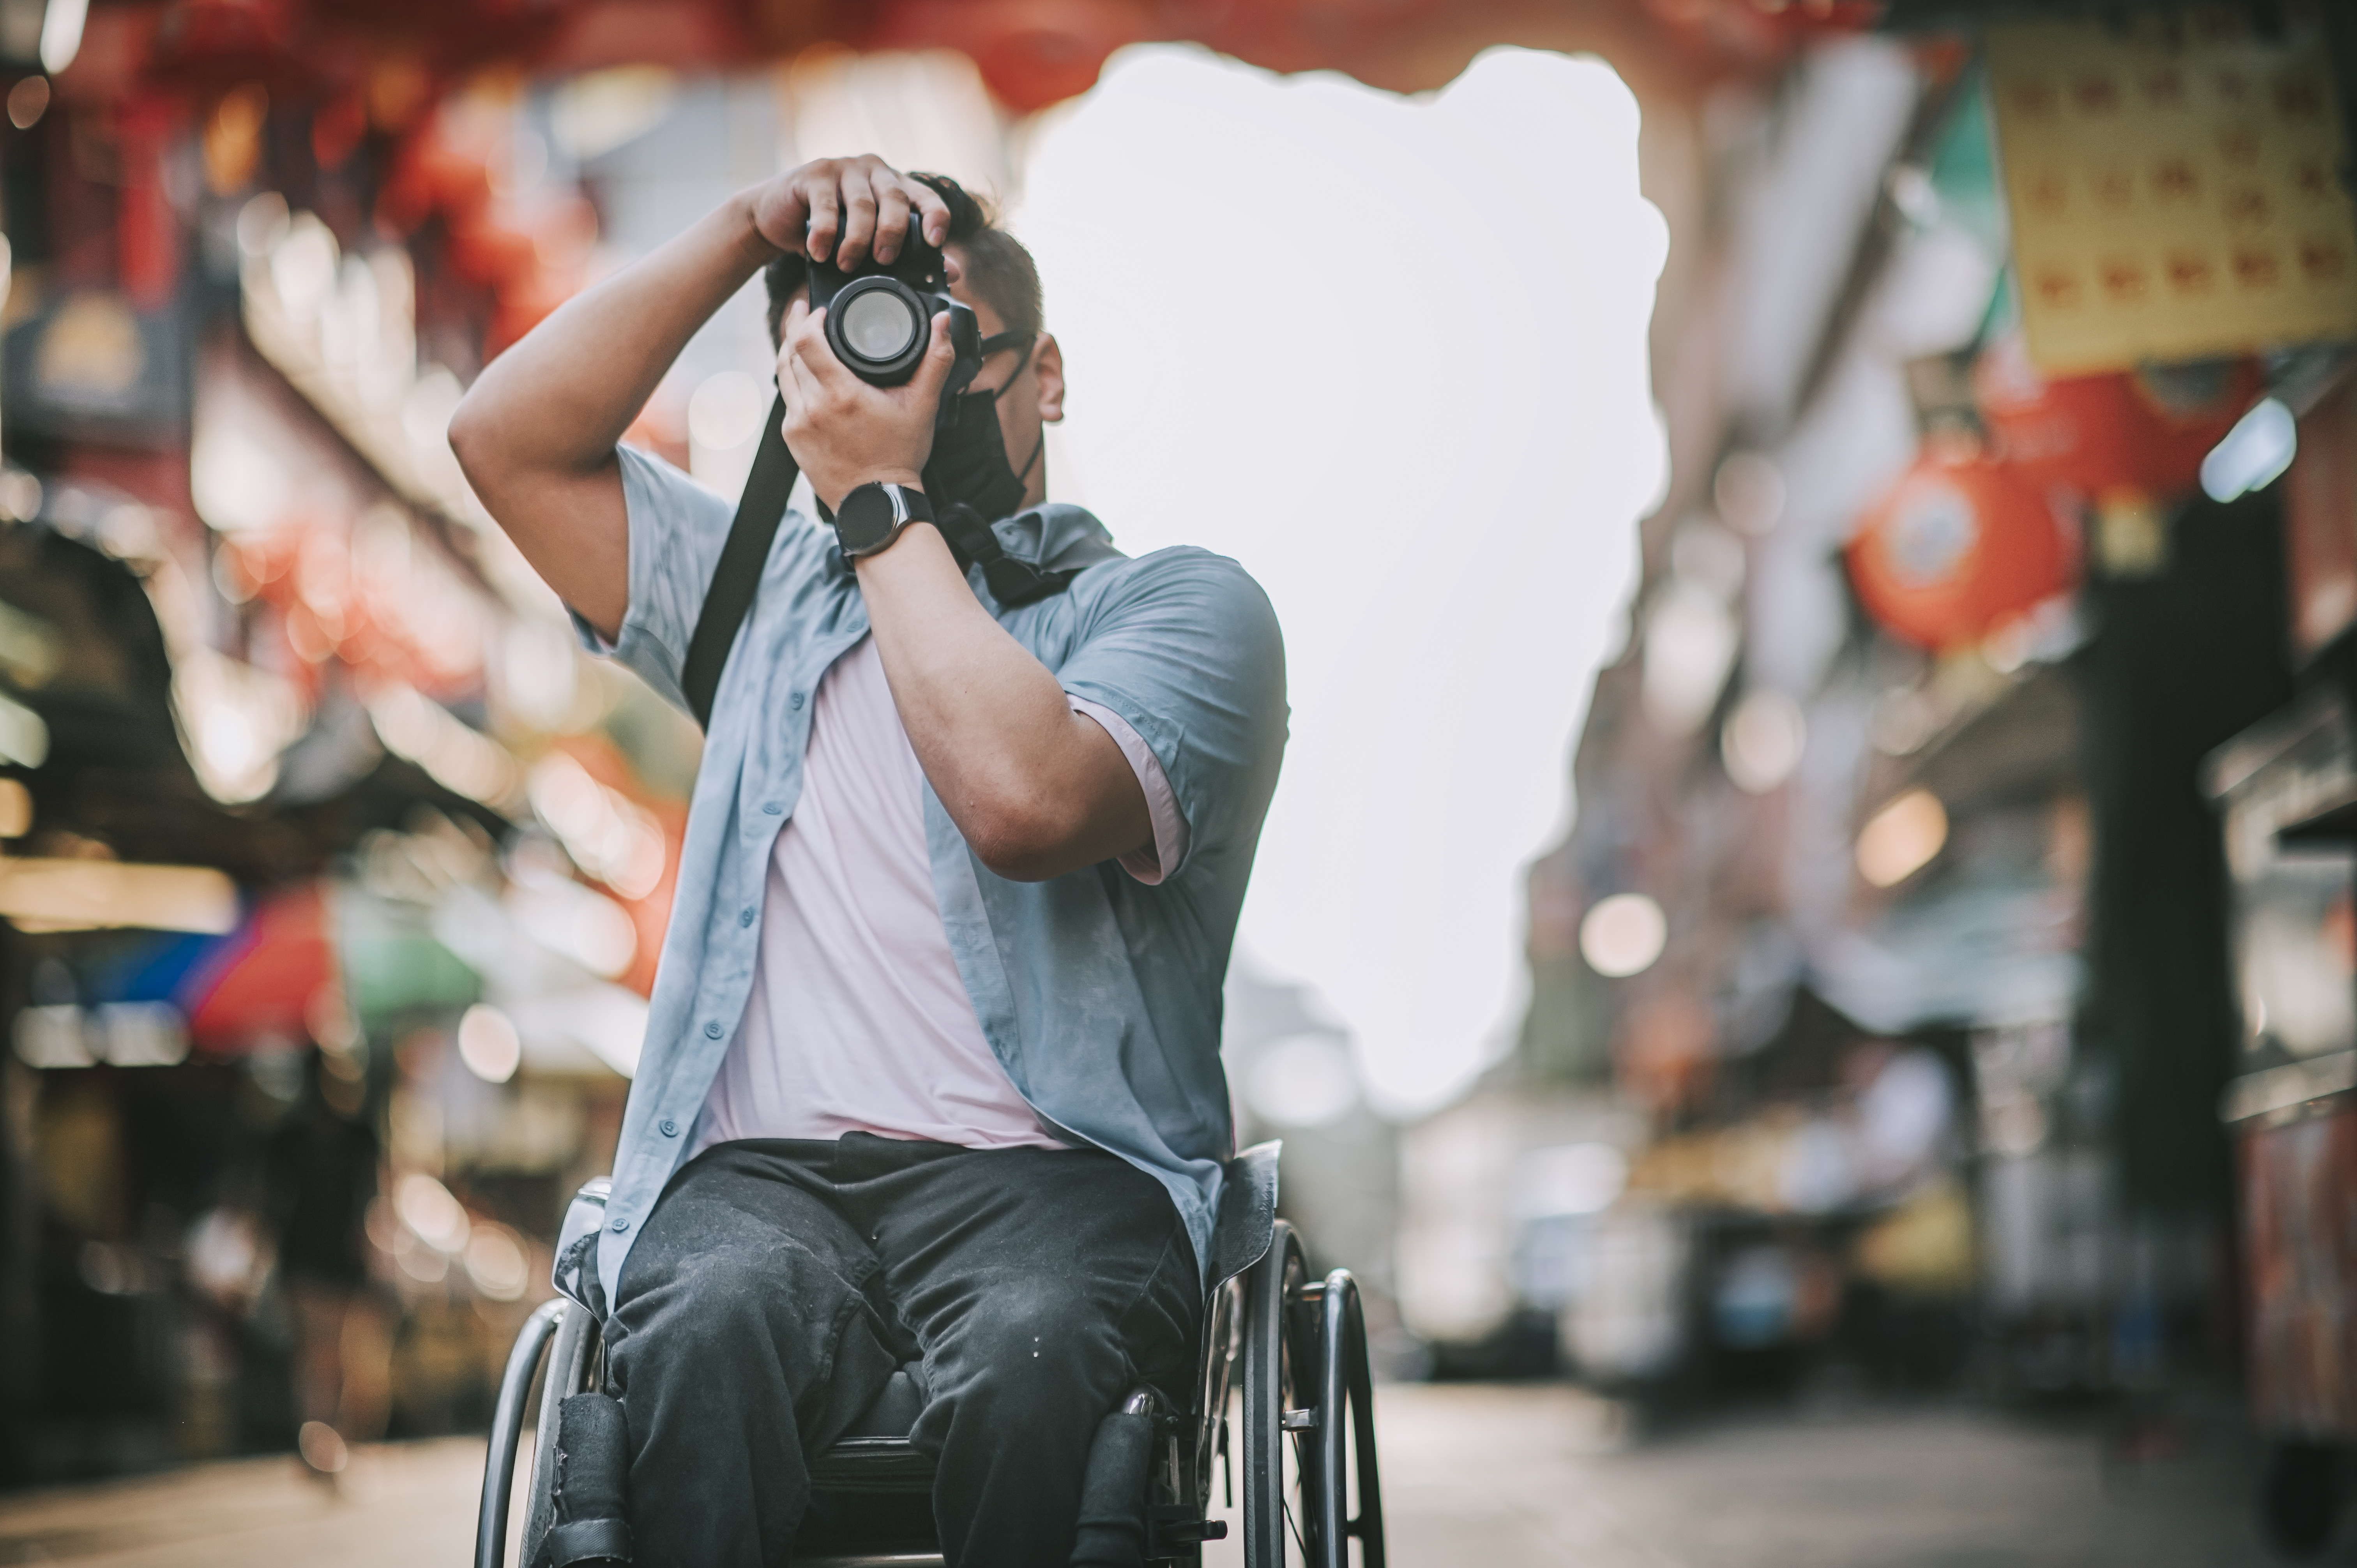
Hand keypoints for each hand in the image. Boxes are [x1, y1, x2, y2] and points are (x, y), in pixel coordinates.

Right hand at [748, 155, 950, 268]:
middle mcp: (874, 170)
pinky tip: (819, 253)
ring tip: (847, 265)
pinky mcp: (814, 174)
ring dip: (857, 239)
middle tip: (884, 260)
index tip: (935, 242)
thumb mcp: (870, 243)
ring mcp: (844, 168)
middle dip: (892, 233)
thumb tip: (953, 274)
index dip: (935, 217)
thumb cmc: (831, 232)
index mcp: (896, 186)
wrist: (779, 217)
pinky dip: (824, 234)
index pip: (927, 197)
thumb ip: (909, 255)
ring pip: (861, 204)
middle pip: (895, 199)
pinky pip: (825, 206)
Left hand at [778, 296, 958, 512]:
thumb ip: (935, 360)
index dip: (808, 318)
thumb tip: (944, 322)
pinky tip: (807, 375)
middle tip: (806, 311)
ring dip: (791, 351)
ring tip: (801, 335)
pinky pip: (788, 399)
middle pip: (789, 352)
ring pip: (784, 374)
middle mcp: (812, 408)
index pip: (806, 341)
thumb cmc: (899, 456)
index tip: (820, 310)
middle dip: (796, 327)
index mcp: (840, 394)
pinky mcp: (792, 438)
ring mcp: (797, 424)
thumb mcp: (922, 406)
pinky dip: (795, 382)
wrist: (878, 504)